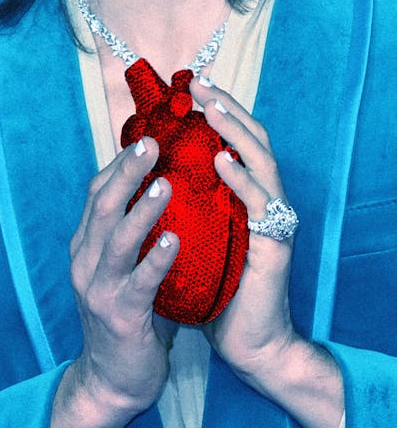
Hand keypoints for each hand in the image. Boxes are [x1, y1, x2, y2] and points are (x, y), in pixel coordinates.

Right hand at [48, 138, 179, 427]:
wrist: (114, 380)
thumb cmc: (130, 319)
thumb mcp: (126, 273)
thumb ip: (138, 240)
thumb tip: (168, 199)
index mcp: (87, 248)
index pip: (98, 196)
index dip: (119, 165)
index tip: (146, 138)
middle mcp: (85, 263)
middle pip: (103, 207)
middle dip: (127, 173)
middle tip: (153, 144)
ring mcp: (98, 290)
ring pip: (116, 240)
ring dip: (141, 209)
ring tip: (166, 183)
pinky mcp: (120, 316)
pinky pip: (139, 282)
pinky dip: (155, 259)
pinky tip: (173, 239)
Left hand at [190, 79, 343, 427]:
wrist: (248, 344)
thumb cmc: (218, 296)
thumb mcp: (199, 247)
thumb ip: (188, 217)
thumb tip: (152, 188)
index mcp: (245, 205)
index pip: (236, 148)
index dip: (218, 118)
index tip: (191, 92)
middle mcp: (264, 207)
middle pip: (253, 144)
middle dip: (228, 110)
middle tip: (201, 83)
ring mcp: (273, 225)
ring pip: (263, 165)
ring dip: (238, 133)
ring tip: (214, 106)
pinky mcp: (275, 248)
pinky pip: (260, 206)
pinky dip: (243, 180)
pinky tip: (222, 160)